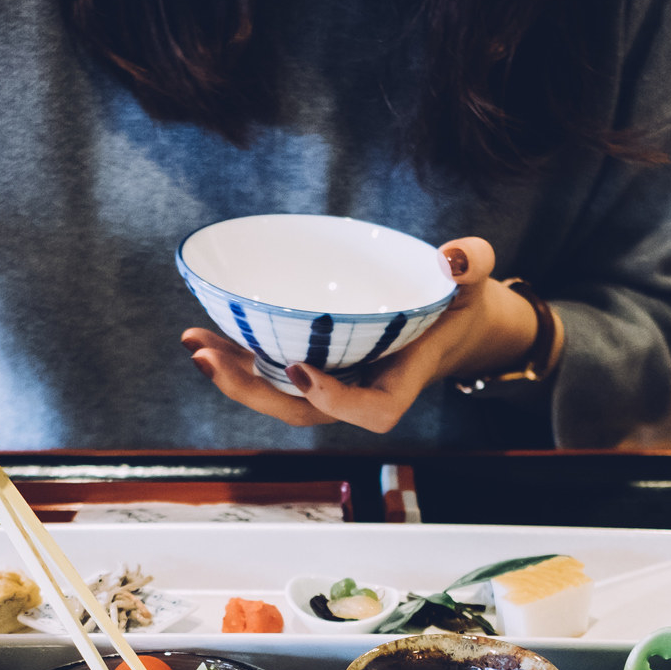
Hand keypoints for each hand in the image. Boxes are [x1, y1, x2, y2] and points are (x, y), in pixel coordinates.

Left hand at [183, 237, 544, 432]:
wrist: (445, 324)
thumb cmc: (457, 305)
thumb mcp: (475, 281)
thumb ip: (474, 263)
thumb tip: (454, 258)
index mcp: (400, 379)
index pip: (373, 411)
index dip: (335, 401)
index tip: (300, 370)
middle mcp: (359, 389)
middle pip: (303, 411)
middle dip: (255, 393)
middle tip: (212, 361)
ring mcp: (332, 383)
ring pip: (277, 397)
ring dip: (233, 377)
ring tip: (195, 347)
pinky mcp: (311, 367)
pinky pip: (269, 373)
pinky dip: (236, 358)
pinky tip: (201, 338)